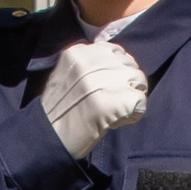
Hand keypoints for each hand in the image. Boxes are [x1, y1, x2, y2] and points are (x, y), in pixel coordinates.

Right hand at [41, 37, 146, 160]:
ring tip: (115, 111)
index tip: (109, 87)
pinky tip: (117, 121)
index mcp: (78, 53)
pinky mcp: (114, 101)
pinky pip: (140, 101)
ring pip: (139, 80)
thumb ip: (90, 65)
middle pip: (130, 65)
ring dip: (132, 97)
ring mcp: (103, 80)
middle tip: (112, 102)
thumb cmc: (59, 111)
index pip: (115, 51)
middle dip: (127, 84)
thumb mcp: (67, 75)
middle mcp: (91, 62)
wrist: (49, 138)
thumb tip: (120, 63)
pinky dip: (134, 114)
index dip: (118, 70)